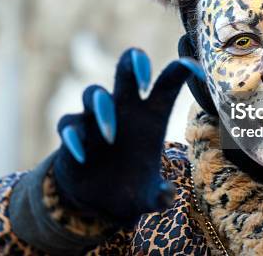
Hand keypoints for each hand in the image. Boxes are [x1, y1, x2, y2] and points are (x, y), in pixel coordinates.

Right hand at [53, 48, 204, 225]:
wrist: (99, 200)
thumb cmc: (132, 186)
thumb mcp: (149, 196)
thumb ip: (159, 196)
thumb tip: (166, 196)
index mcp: (150, 116)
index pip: (165, 85)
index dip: (179, 72)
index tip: (194, 69)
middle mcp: (123, 110)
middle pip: (126, 71)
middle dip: (134, 63)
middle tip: (144, 75)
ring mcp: (94, 119)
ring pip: (94, 94)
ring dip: (101, 108)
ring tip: (110, 135)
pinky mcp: (73, 134)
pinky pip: (69, 124)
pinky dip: (74, 137)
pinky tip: (82, 155)